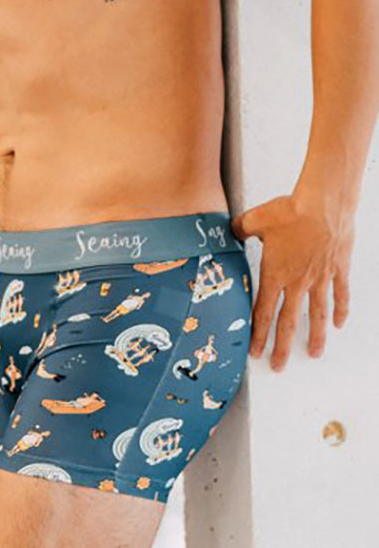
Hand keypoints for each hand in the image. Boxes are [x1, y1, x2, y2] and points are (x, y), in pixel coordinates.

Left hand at [231, 193, 353, 371]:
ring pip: (316, 314)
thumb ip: (239, 229)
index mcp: (275, 274)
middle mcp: (297, 282)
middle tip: (279, 366)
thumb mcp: (255, 220)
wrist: (322, 204)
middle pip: (288, 322)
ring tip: (314, 354)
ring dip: (315, 336)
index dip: (259, 335)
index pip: (263, 313)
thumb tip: (229, 230)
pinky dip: (340, 310)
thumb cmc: (290, 212)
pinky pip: (339, 295)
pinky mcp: (337, 269)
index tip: (256, 353)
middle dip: (282, 347)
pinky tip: (338, 324)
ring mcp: (319, 278)